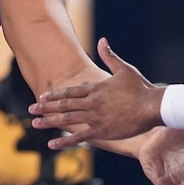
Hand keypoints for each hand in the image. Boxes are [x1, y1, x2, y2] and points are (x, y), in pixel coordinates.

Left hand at [29, 37, 165, 146]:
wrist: (153, 106)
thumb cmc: (141, 88)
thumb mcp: (124, 69)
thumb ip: (109, 56)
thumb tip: (103, 40)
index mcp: (95, 89)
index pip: (69, 92)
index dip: (54, 95)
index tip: (42, 97)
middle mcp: (91, 103)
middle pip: (63, 105)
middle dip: (45, 107)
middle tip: (30, 109)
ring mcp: (95, 118)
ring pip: (67, 120)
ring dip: (49, 121)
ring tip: (34, 123)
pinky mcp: (102, 131)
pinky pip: (79, 137)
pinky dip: (65, 141)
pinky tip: (52, 144)